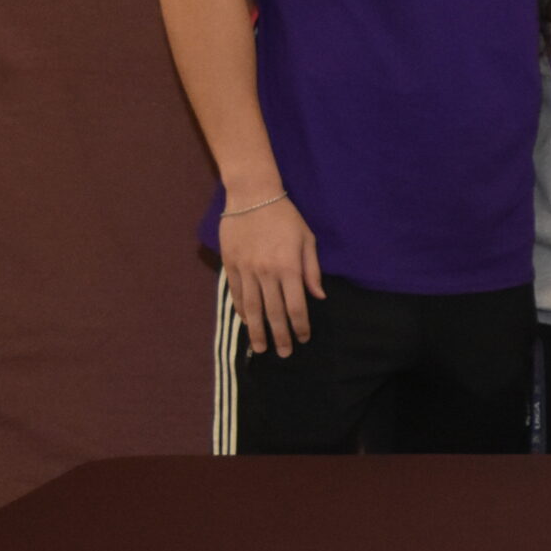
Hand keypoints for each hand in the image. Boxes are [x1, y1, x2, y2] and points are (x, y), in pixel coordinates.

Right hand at [221, 195, 323, 356]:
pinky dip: (242, 310)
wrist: (252, 196)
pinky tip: (246, 322)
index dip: (300, 326)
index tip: (303, 339)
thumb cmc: (286, 217)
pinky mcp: (230, 265)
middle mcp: (266, 273)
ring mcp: (246, 270)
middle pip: (274, 312)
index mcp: (289, 267)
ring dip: (257, 330)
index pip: (296, 306)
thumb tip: (319, 297)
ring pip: (252, 308)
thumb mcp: (307, 240)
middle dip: (280, 336)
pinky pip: (237, 293)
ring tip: (261, 348)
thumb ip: (312, 270)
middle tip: (283, 354)